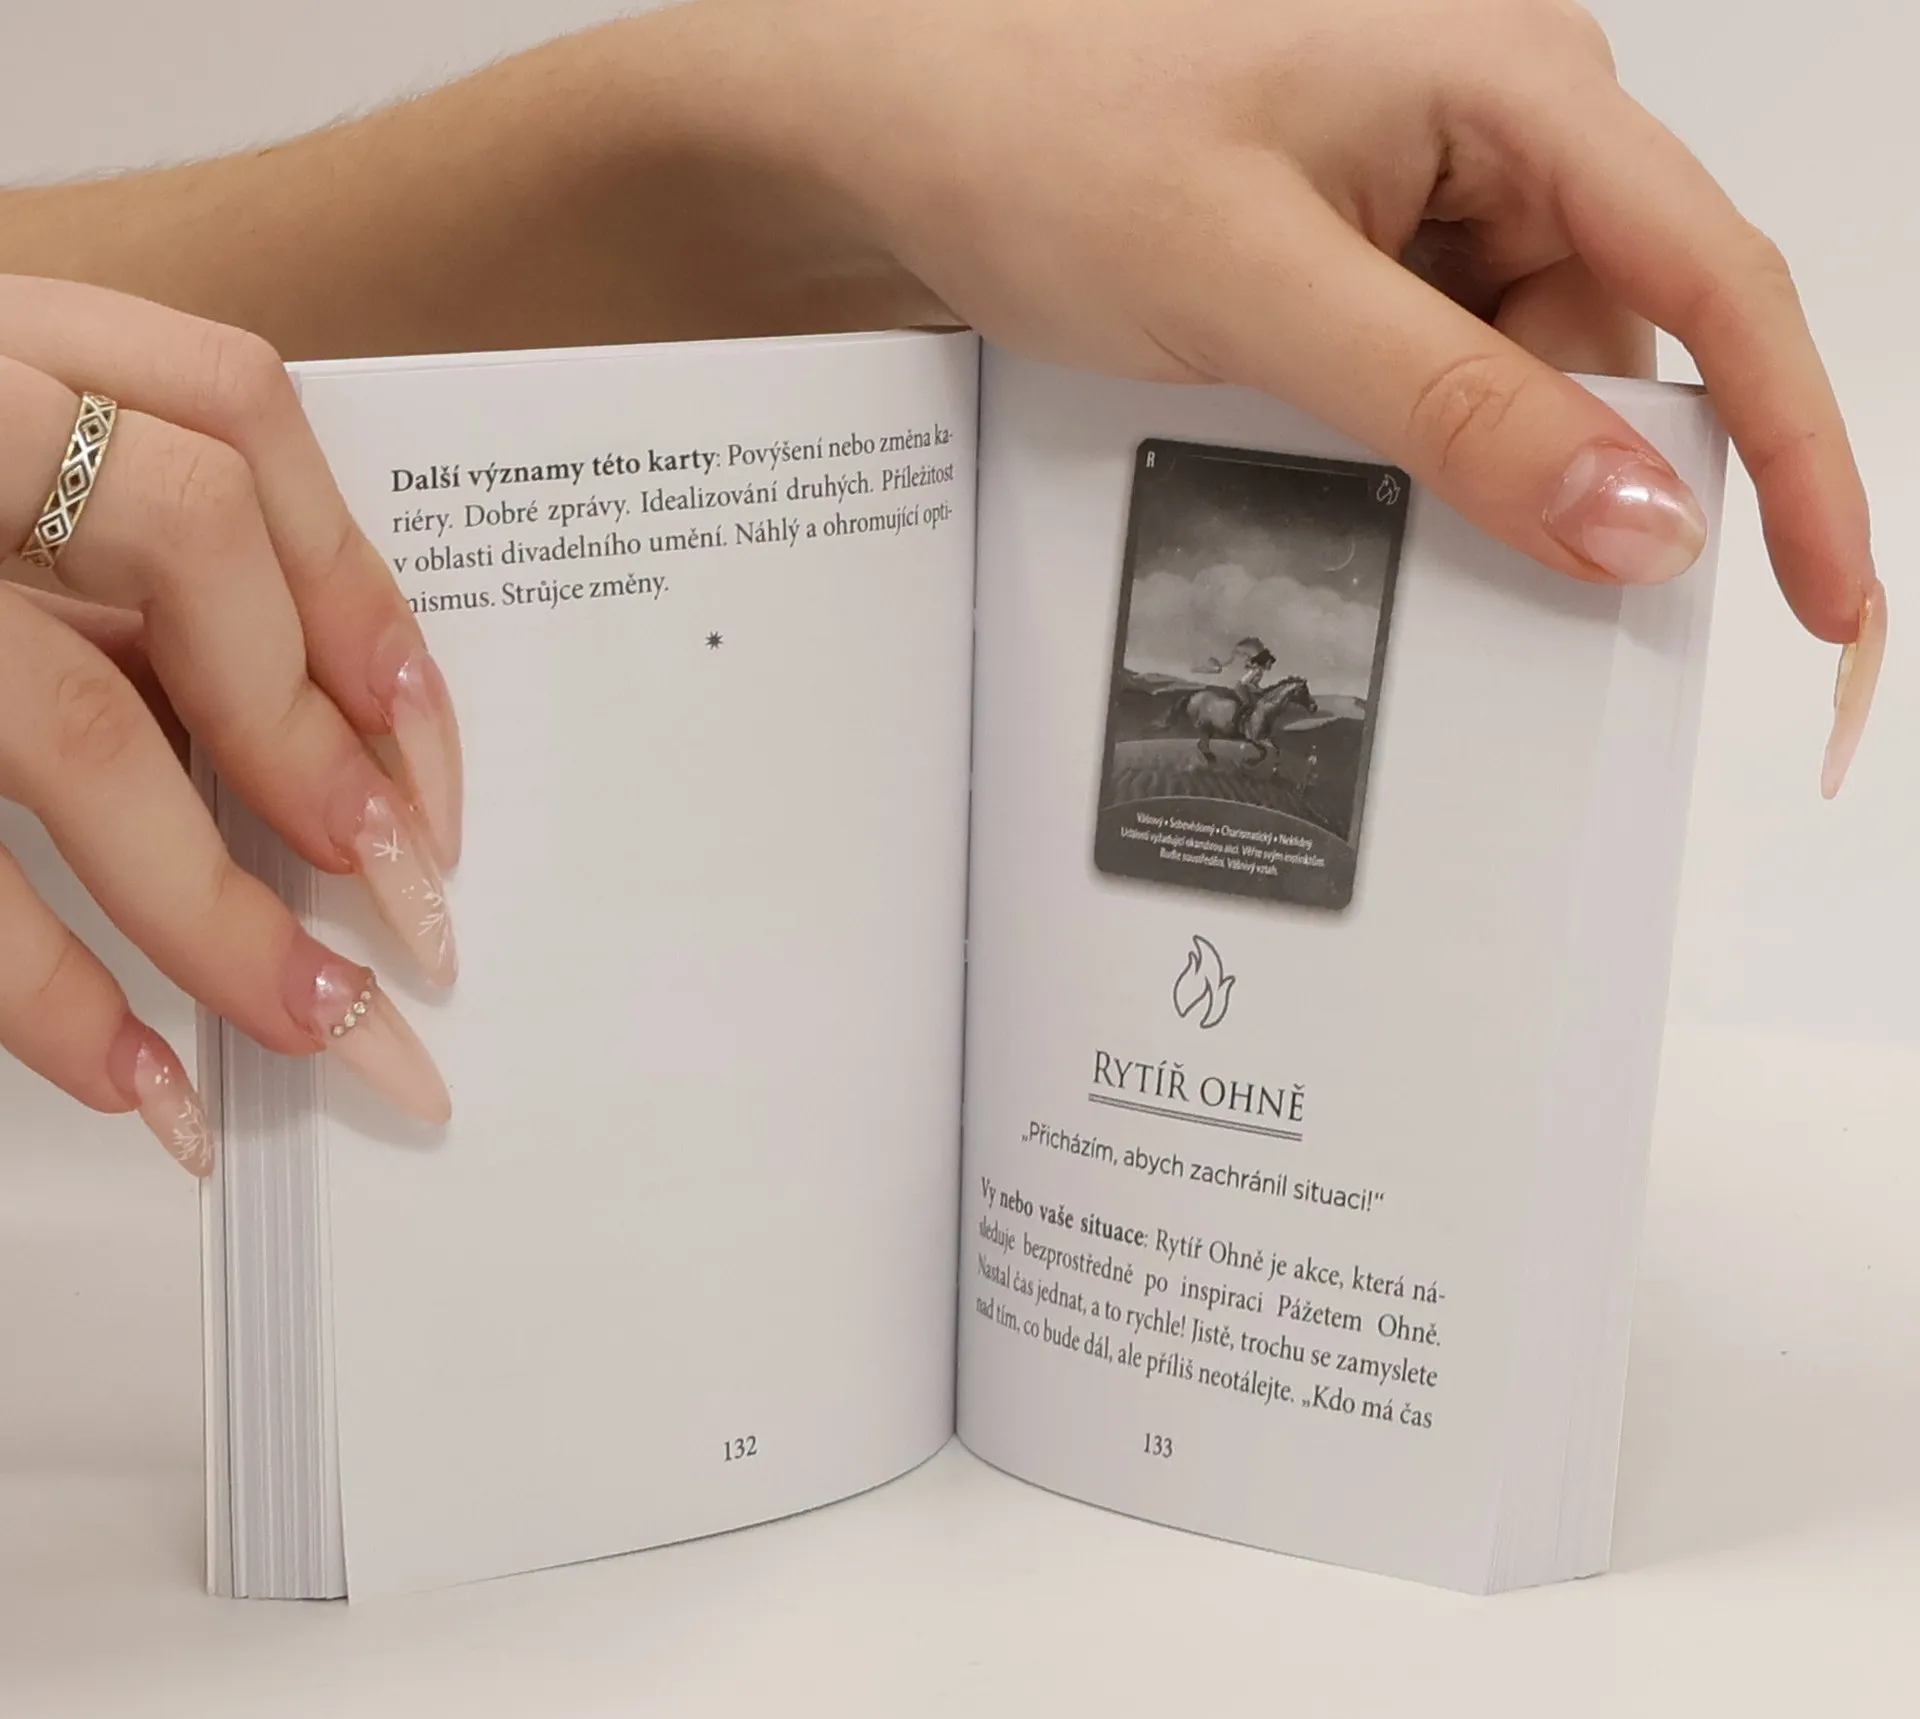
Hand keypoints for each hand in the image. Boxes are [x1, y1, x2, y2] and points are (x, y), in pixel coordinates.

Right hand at [0, 277, 456, 1174]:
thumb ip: (104, 560)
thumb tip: (336, 738)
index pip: (238, 415)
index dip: (359, 590)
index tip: (425, 748)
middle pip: (191, 552)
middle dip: (321, 757)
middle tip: (409, 916)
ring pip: (73, 730)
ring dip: (214, 905)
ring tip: (314, 1024)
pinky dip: (42, 989)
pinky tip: (131, 1075)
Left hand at [708, 0, 1881, 790]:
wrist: (893, 140)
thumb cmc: (1045, 141)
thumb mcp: (1266, 293)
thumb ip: (1459, 412)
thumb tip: (1637, 515)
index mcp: (1514, 83)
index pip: (1719, 282)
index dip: (1794, 449)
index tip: (1835, 589)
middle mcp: (1496, 127)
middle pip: (1618, 343)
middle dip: (1570, 468)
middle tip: (1466, 552)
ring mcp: (1425, 193)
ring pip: (1522, 374)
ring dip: (1461, 459)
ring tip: (1300, 441)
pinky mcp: (1362, 253)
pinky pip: (1439, 373)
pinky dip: (1403, 442)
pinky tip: (1306, 439)